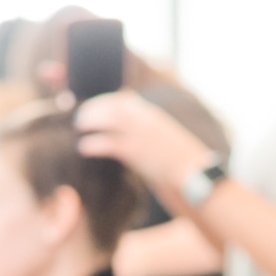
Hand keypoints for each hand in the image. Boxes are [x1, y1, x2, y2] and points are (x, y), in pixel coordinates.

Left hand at [73, 90, 212, 195]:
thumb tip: (135, 138)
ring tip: (80, 128)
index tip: (95, 107)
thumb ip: (149, 134)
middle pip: (113, 105)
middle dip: (94, 108)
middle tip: (81, 116)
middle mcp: (146, 121)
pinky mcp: (136, 152)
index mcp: (153, 116)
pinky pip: (108, 143)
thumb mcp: (166, 141)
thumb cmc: (183, 163)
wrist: (195, 175)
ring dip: (91, 121)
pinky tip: (84, 148)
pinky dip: (93, 144)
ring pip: (108, 119)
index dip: (107, 102)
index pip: (125, 100)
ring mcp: (140, 135)